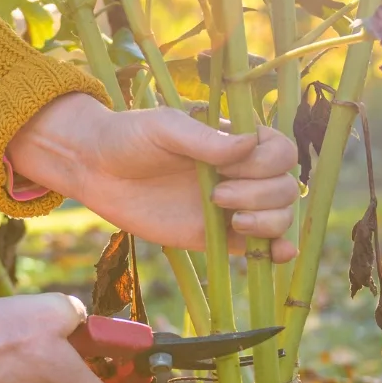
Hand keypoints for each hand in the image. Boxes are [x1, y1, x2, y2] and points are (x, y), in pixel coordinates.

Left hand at [7, 93, 300, 260]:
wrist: (96, 171)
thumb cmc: (130, 138)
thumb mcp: (166, 128)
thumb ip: (206, 139)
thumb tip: (250, 143)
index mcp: (235, 141)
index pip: (281, 152)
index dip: (266, 163)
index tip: (226, 167)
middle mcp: (241, 173)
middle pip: (286, 188)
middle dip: (260, 195)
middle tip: (216, 195)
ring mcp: (231, 207)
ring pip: (279, 217)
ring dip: (267, 222)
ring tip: (233, 220)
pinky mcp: (216, 237)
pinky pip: (256, 247)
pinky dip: (275, 251)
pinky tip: (279, 254)